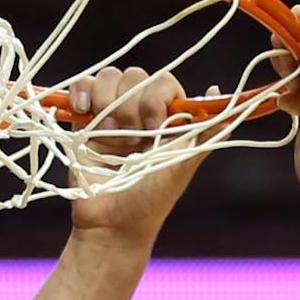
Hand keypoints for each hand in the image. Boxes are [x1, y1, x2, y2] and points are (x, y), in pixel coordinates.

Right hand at [64, 66, 216, 242]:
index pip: (163, 82)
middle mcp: (138, 112)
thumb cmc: (152, 198)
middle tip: (131, 141)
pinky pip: (81, 87)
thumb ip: (205, 130)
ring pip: (108, 77)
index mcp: (166, 117)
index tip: (155, 128)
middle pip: (134, 76)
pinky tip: (84, 112)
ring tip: (107, 136)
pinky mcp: (82, 121)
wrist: (112, 223)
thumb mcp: (184, 164)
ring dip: (107, 102)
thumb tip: (217, 89)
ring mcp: (109, 115)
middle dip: (130, 106)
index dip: (156, 99)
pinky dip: (81, 92)